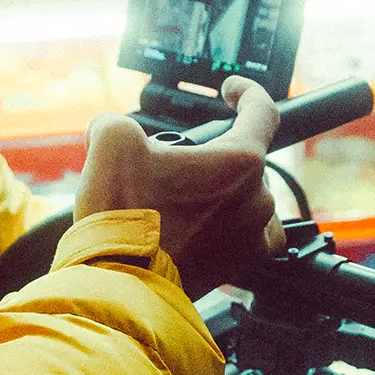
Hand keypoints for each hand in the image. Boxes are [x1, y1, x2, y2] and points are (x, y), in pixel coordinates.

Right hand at [77, 77, 284, 293]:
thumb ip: (118, 122)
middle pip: (242, 159)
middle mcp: (258, 198)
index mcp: (240, 161)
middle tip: (168, 168)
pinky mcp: (242, 264)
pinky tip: (197, 225)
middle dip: (208, 157)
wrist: (120, 283)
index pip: (262, 111)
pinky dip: (226, 223)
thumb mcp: (111, 143)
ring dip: (216, 192)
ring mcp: (254, 234)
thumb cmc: (125, 218)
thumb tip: (114, 129)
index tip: (231, 91)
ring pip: (243, 196)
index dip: (246, 93)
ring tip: (173, 201)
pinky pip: (247, 232)